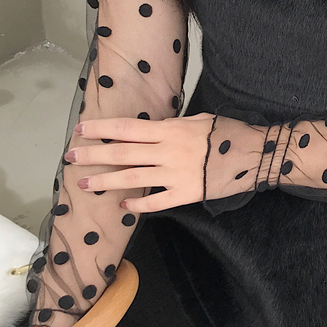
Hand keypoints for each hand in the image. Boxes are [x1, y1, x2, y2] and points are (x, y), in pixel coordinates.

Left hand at [64, 113, 265, 212]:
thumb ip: (173, 126)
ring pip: (132, 179)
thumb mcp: (200, 120)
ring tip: (86, 184)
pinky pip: (156, 202)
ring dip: (106, 181)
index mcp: (170, 130)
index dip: (101, 129)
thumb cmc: (230, 132)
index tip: (81, 130)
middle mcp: (167, 151)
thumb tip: (152, 131)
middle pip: (122, 153)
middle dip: (93, 155)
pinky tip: (124, 207)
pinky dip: (138, 205)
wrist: (256, 154)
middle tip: (70, 158)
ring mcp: (175, 175)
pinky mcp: (186, 194)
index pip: (127, 128)